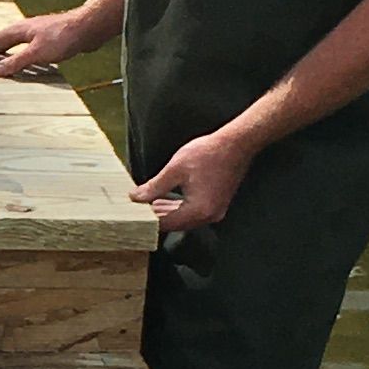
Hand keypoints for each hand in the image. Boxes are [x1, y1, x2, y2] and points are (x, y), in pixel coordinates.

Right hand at [0, 8, 89, 80]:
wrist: (88, 28)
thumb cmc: (63, 37)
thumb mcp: (36, 53)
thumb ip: (16, 62)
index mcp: (21, 30)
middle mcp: (29, 28)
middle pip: (6, 37)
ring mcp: (41, 31)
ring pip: (18, 40)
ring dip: (8, 48)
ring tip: (2, 55)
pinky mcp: (52, 37)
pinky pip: (30, 45)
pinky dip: (23, 51)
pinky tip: (29, 57)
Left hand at [133, 125, 255, 231]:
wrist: (236, 144)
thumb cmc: (210, 153)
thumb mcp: (175, 169)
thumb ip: (154, 186)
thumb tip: (137, 197)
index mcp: (199, 210)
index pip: (166, 223)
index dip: (148, 219)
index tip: (133, 214)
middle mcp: (209, 216)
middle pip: (175, 224)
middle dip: (155, 216)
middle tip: (137, 209)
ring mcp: (215, 211)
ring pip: (183, 218)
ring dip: (165, 212)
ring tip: (146, 204)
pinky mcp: (216, 204)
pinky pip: (192, 212)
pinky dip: (177, 208)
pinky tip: (164, 200)